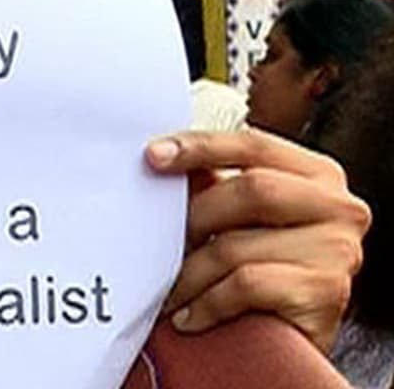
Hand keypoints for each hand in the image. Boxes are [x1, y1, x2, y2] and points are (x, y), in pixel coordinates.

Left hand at [146, 129, 370, 351]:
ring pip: (237, 245)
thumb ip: (215, 184)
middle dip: (194, 218)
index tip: (152, 155)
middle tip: (159, 244)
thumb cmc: (266, 273)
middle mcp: (339, 207)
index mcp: (318, 175)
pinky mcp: (325, 293)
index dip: (200, 147)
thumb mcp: (243, 220)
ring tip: (167, 291)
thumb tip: (161, 157)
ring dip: (189, 273)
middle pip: (250, 190)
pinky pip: (245, 285)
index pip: (253, 146)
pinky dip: (206, 303)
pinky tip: (188, 317)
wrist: (294, 344)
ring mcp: (338, 250)